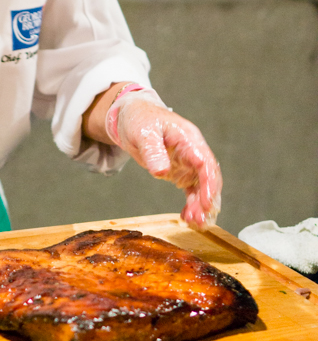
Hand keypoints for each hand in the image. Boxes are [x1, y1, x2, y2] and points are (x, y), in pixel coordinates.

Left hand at [109, 92, 221, 227]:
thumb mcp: (143, 132)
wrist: (130, 117)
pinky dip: (191, 204)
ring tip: (195, 223)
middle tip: (201, 220)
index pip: (205, 162)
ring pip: (202, 187)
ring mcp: (188, 162)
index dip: (209, 184)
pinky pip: (191, 190)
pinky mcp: (181, 171)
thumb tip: (161, 171)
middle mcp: (193, 151)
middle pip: (208, 177)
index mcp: (188, 138)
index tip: (207, 204)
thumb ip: (153, 151)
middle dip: (207, 200)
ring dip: (200, 206)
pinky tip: (187, 217)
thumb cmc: (139, 119)